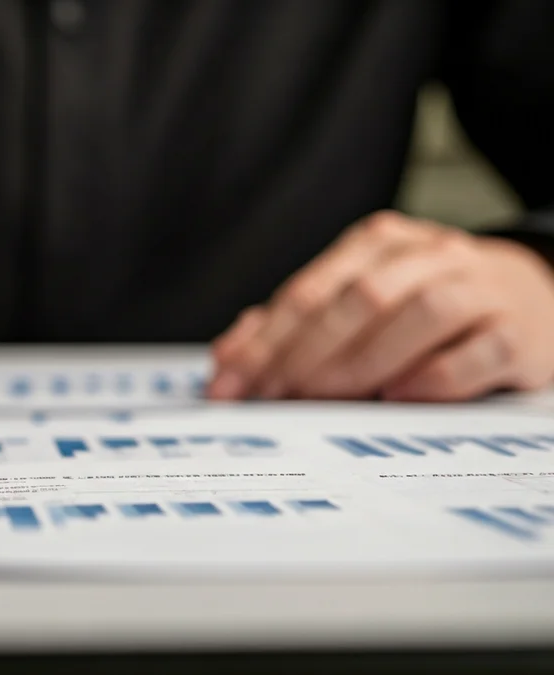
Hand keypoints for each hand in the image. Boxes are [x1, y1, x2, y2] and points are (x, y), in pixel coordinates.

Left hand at [208, 210, 553, 401]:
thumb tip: (226, 358)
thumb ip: (290, 327)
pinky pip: (477, 352)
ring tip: (322, 399)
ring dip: (361, 363)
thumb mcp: (357, 303)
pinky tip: (399, 396)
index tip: (230, 384)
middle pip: (357, 300)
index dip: (265, 341)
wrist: (534, 299)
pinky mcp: (519, 333)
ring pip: (416, 316)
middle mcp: (430, 256)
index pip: (310, 291)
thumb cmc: (426, 306)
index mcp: (379, 244)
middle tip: (268, 398)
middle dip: (302, 354)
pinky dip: (434, 376)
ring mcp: (479, 290)